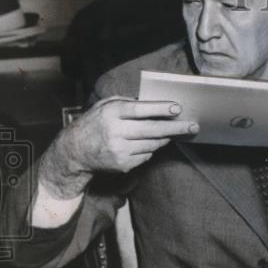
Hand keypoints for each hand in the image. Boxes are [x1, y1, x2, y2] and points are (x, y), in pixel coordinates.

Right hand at [41, 97, 197, 197]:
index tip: (178, 108)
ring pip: (153, 144)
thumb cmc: (95, 123)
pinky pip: (146, 156)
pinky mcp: (123, 165)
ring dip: (164, 138)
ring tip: (173, 132)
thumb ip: (128, 102)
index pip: (140, 110)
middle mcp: (115, 132)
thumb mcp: (105, 106)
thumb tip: (155, 102)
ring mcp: (119, 151)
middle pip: (152, 130)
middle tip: (193, 126)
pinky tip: (145, 144)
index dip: (160, 108)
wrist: (74, 152)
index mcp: (111, 113)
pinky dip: (150, 150)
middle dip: (176, 128)